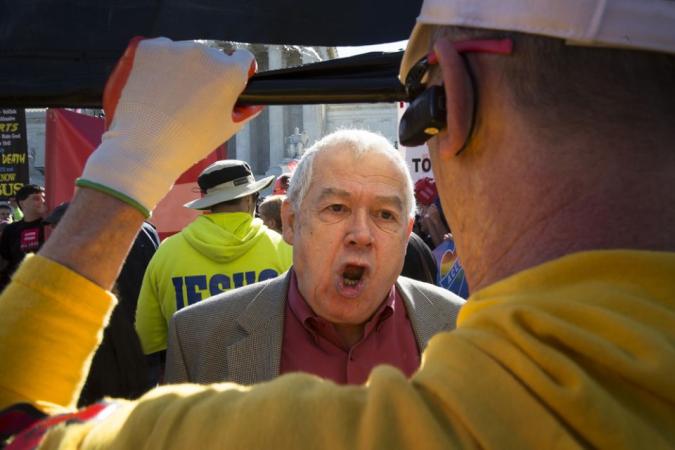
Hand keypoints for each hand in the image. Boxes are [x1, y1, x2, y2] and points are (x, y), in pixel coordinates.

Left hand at [77, 37, 262, 215]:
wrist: (145, 146)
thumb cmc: (189, 142)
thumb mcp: (227, 129)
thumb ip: (244, 111)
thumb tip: (253, 103)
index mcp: (230, 72)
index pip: (244, 58)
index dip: (239, 73)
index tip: (229, 84)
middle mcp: (205, 53)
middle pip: (213, 56)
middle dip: (209, 72)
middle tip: (195, 99)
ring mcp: (175, 48)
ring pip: (186, 53)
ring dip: (184, 67)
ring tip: (172, 96)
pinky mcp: (149, 48)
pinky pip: (161, 51)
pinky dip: (160, 64)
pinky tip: (157, 86)